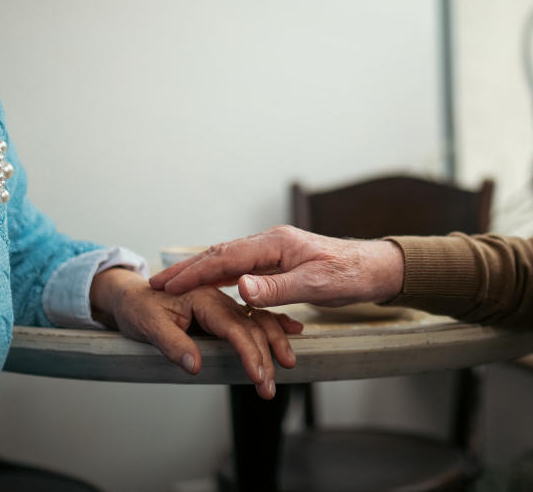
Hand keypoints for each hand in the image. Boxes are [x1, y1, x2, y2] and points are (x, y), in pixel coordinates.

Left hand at [90, 267, 302, 398]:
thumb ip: (172, 344)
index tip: (258, 375)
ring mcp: (222, 304)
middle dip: (265, 357)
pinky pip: (253, 318)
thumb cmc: (138, 308)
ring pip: (257, 322)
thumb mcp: (148, 326)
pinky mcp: (222, 312)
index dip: (249, 353)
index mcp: (203, 298)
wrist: (130, 296)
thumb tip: (195, 366)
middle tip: (269, 387)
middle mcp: (218, 298)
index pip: (234, 328)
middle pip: (251, 327)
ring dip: (274, 342)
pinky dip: (274, 324)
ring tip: (288, 364)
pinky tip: (292, 330)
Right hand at [149, 225, 404, 307]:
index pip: (224, 258)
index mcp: (275, 244)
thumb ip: (276, 288)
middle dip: (187, 270)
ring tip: (174, 285)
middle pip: (220, 255)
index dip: (193, 272)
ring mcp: (275, 252)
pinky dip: (219, 276)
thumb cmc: (350, 275)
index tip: (167, 285)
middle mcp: (271, 243)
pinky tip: (210, 286)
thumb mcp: (315, 285)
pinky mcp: (280, 263)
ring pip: (228, 260)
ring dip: (200, 272)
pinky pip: (242, 268)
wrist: (375, 269)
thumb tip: (240, 287)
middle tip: (157, 284)